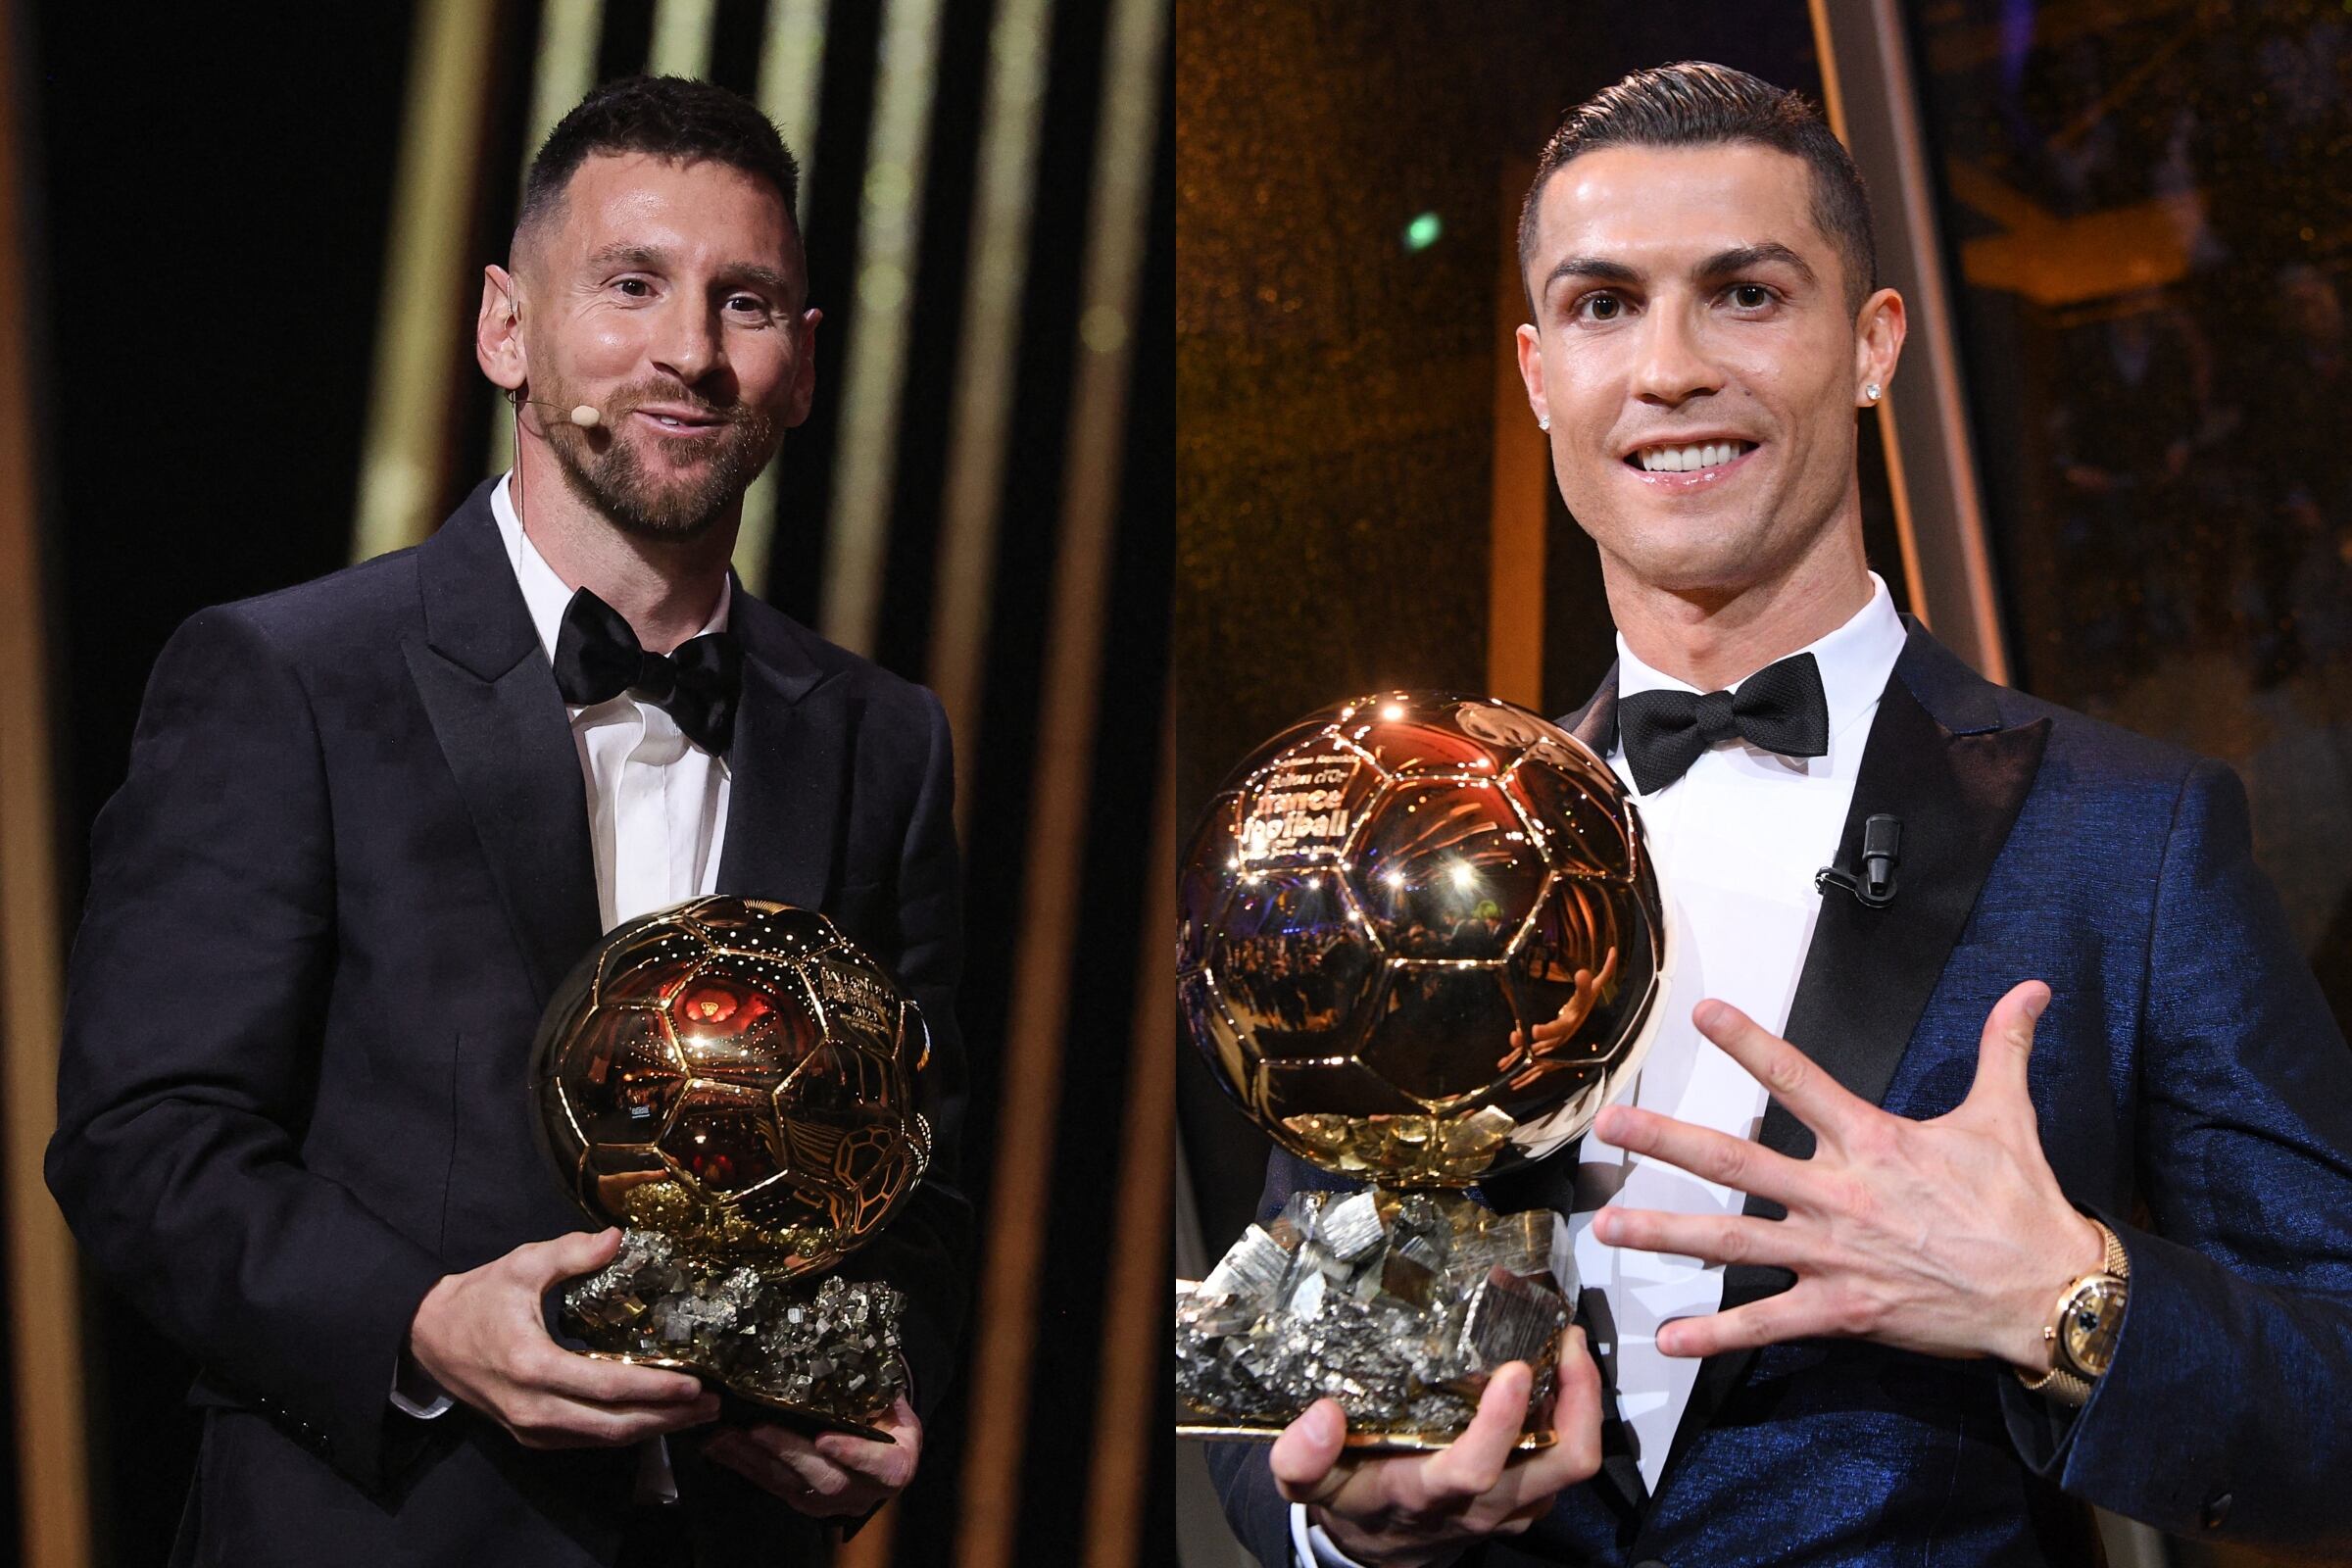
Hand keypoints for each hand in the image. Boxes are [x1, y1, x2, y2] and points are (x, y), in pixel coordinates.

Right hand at [407, 1227, 719, 1447]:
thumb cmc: (478, 1299)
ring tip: (696, 1413)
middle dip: (667, 1418)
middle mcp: (534, 1408)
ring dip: (652, 1428)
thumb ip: (571, 1252)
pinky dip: (625, 1430)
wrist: (427, 1339)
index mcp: (534, 1366)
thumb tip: (619, 1238)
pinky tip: (655, 1416)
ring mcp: (531, 1429)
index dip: (655, 1389)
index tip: (695, 1384)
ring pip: (602, 1439)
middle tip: (711, 1404)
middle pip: (613, 1425)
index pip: (607, 1385)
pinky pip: (587, 1439)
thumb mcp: (521, 1265)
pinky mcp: (531, 1435)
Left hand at [704, 1395, 921, 1517]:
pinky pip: (772, 1487)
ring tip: (725, 1437)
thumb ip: (879, 1389)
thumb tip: (856, 1349)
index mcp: (896, 1465)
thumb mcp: (894, 1403)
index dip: (853, 1455)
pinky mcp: (803, 1502)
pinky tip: (721, 1448)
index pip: (881, 1466)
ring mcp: (831, 1502)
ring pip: (792, 1486)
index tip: (825, 1439)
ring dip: (756, 1461)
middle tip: (758, 1430)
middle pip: (827, 1480)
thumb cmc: (888, 1418)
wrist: (885, 1453)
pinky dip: (745, 1466)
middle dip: (789, 1454)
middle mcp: (863, 1492)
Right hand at [1268, 1330, 1601, 1567]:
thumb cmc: (1353, 1499)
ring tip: (1568, 1344)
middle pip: (1560, 1464)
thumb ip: (1301, 1458)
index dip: (1500, 1424)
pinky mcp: (1531, 1497)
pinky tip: (1554, 1372)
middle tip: (1566, 1338)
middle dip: (1578, 1400)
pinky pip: (1569, 1457)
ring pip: (1576, 1461)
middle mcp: (1482, 1503)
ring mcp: (1515, 1504)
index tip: (1513, 1370)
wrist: (1380, 1546)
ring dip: (1584, 1401)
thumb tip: (1322, 1415)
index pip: (1475, 1470)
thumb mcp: (1309, 1486)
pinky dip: (1573, 1413)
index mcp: (1427, 1494)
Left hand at [1590, 983, 2103, 1369]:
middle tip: (1610, 1127)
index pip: (1797, 1078)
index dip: (1749, 1044)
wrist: (2050, 1293)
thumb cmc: (2023, 1205)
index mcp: (1871, 1141)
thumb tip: (2034, 988)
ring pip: (1731, 1241)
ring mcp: (1833, 1255)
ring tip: (1608, 1225)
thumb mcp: (2008, 1116)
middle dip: (1667, 1142)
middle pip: (1735, 1159)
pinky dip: (1717, 1334)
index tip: (1702, 1013)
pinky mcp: (1841, 1310)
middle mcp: (1838, 1194)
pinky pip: (1767, 1323)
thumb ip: (2004, 1046)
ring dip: (1666, 1232)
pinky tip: (1671, 1337)